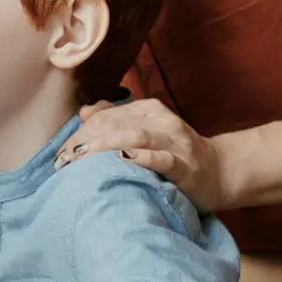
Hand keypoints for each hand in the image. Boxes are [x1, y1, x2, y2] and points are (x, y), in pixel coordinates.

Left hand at [55, 98, 223, 211]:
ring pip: (135, 136)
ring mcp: (175, 142)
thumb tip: (84, 112)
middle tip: (64, 161)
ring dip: (104, 146)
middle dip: (85, 141)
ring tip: (81, 158)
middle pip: (116, 124)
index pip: (106, 115)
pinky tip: (123, 159)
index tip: (61, 155)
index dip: (80, 133)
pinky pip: (162, 158)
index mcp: (149, 110)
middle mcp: (161, 120)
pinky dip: (142, 158)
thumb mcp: (146, 131)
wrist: (220, 172)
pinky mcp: (185, 165)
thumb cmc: (174, 154)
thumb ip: (116, 120)